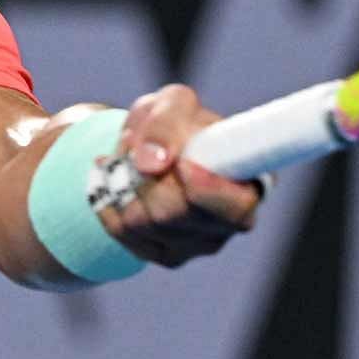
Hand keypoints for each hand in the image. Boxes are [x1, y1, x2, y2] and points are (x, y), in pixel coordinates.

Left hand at [93, 84, 263, 267]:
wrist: (159, 146)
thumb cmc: (180, 122)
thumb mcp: (173, 103)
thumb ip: (166, 122)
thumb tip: (151, 164)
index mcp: (248, 186)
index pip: (235, 208)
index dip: (205, 189)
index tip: (183, 165)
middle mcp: (227, 226)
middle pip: (170, 213)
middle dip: (144, 175)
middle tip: (137, 144)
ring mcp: (195, 246)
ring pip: (139, 223)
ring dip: (122, 183)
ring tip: (127, 156)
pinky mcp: (165, 254)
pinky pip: (121, 232)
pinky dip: (109, 201)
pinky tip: (115, 179)